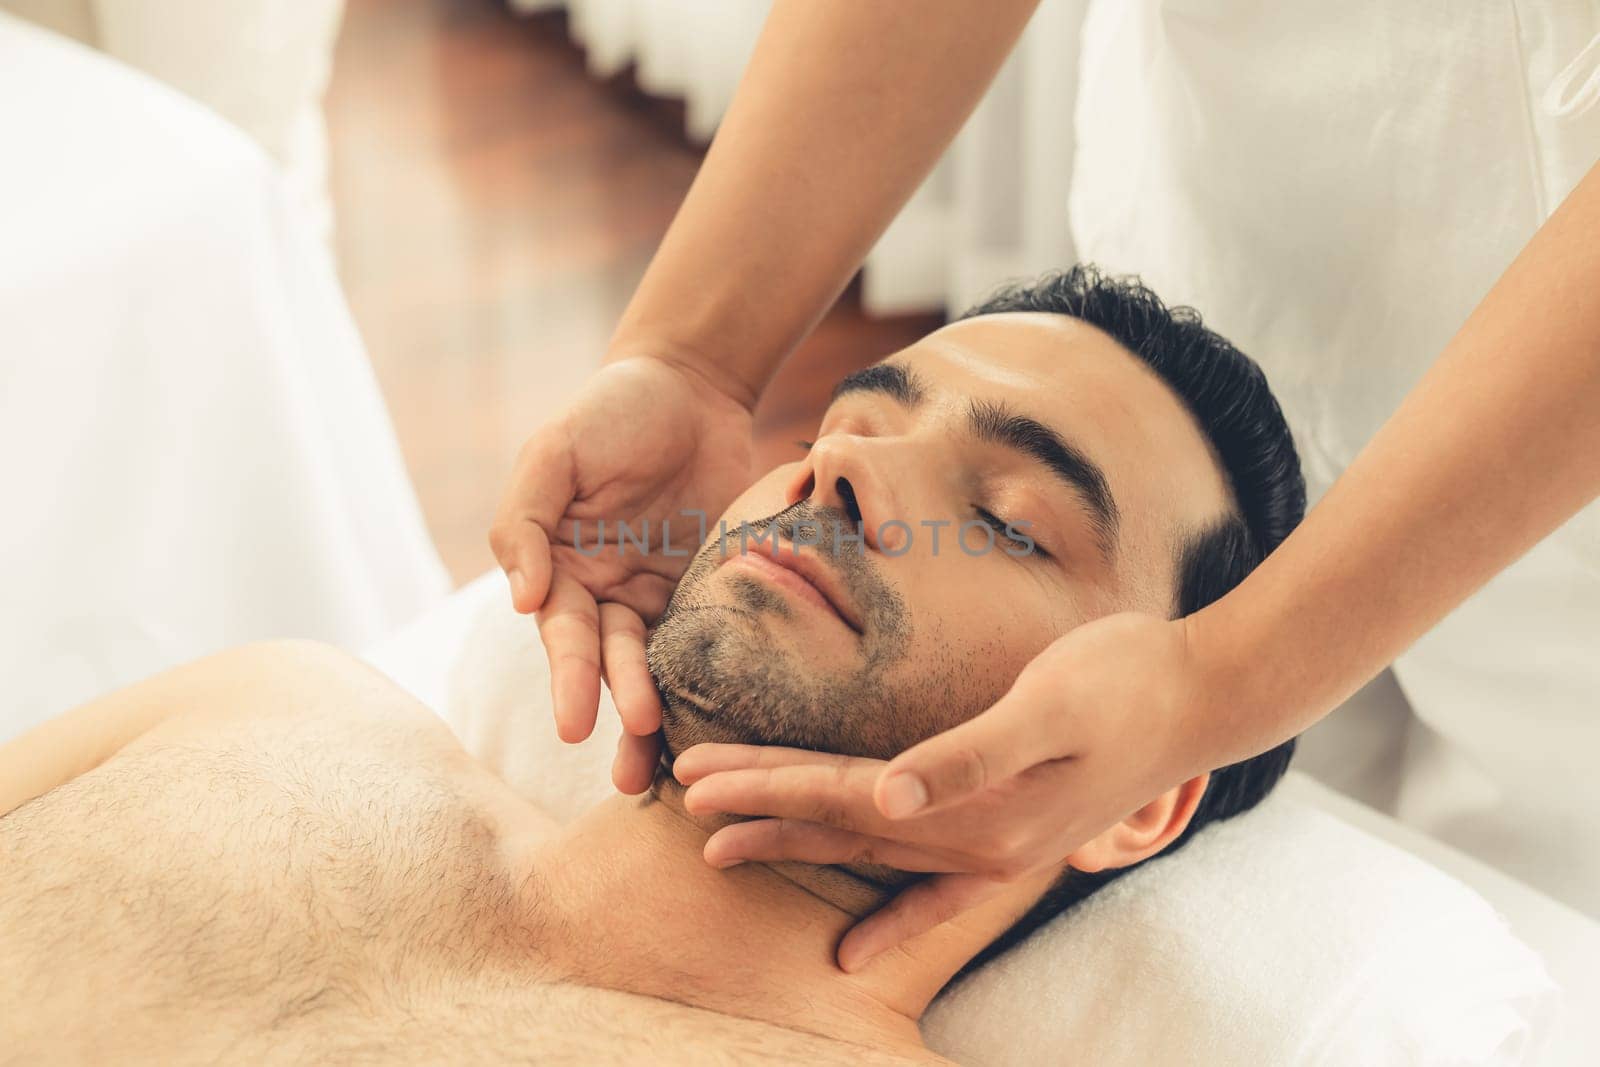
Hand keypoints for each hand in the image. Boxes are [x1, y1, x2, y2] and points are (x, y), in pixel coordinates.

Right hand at [490, 356, 754, 791]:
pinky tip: (730, 727)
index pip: (564, 634)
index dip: (571, 679)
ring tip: (668, 773)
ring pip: (659, 667)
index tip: (575, 725)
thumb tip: (521, 602)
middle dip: (620, 713)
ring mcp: (662, 598)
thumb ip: (525, 521)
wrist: (691, 384)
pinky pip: (714, 642)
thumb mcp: (555, 452)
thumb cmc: (610, 412)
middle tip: (632, 770)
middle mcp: (606, 595)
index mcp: (561, 570)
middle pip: (612, 665)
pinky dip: (715, 683)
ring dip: (660, 720)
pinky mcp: (714, 593)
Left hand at [671, 612, 1215, 970]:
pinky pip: (931, 890)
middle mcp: (974, 842)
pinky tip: (852, 950)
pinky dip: (888, 915)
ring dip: (796, 843)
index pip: (841, 795)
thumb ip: (966, 755)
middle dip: (758, 811)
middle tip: (678, 795)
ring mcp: (991, 847)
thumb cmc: (1125, 684)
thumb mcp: (1048, 707)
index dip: (766, 782)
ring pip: (868, 848)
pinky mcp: (1008, 835)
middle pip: (838, 826)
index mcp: (973, 811)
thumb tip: (888, 794)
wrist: (1202, 694)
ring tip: (723, 844)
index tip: (695, 771)